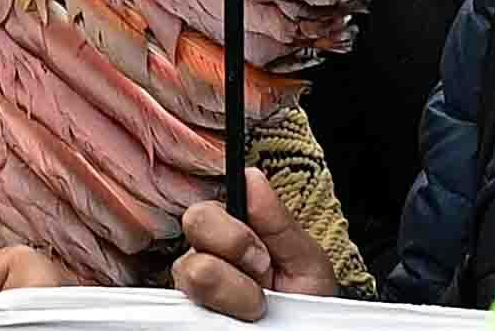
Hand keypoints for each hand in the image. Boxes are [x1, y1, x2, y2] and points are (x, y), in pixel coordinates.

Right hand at [165, 172, 332, 315]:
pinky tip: (239, 322)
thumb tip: (252, 178)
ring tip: (257, 307)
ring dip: (233, 292)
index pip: (214, 199)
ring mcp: (193, 284)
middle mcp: (207, 251)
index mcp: (235, 229)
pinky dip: (221, 318)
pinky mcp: (187, 315)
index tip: (263, 254)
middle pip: (194, 220)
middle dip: (233, 248)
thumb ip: (279, 222)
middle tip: (263, 277)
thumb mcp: (306, 261)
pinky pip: (187, 309)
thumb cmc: (307, 303)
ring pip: (191, 269)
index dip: (235, 225)